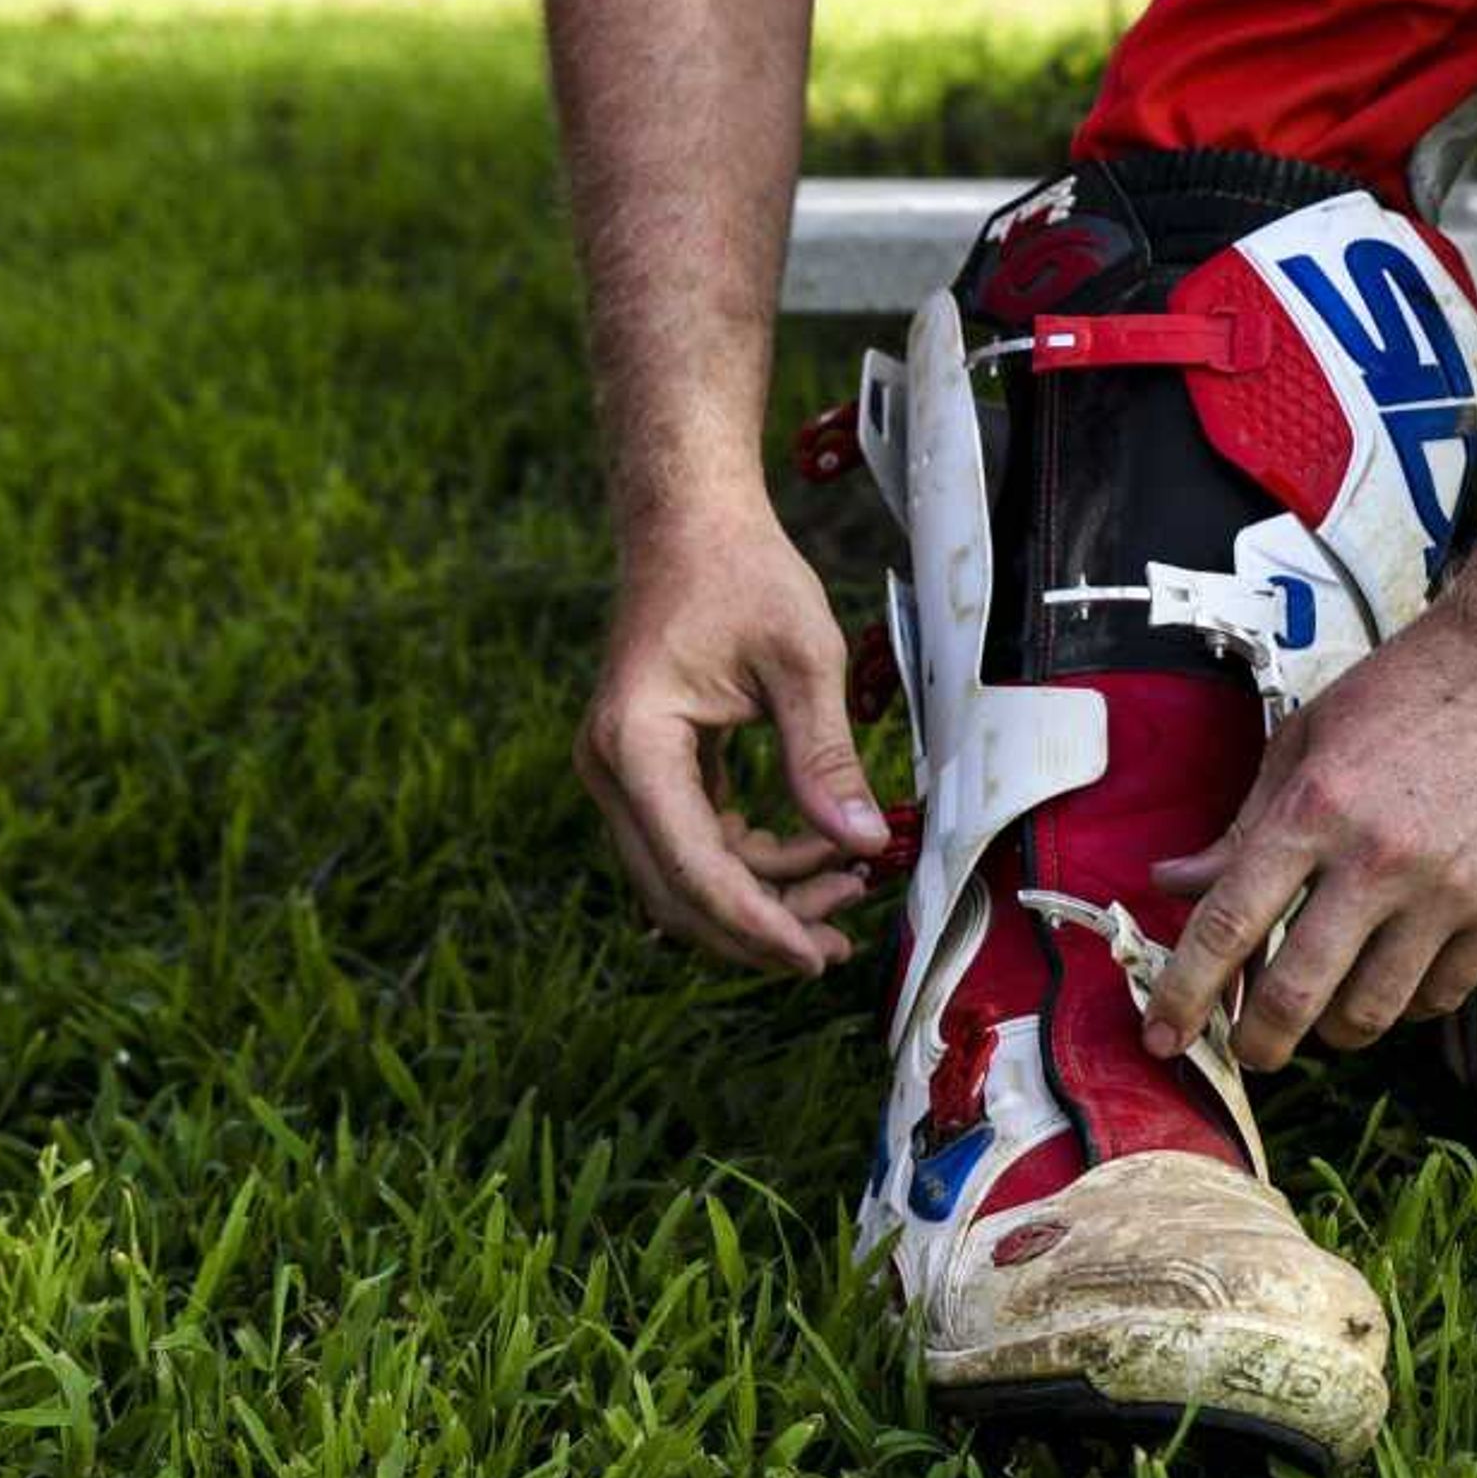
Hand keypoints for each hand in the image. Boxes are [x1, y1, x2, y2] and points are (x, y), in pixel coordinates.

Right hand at [577, 489, 892, 974]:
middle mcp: (611, 768)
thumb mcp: (802, 660)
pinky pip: (694, 839)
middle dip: (759, 926)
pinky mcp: (647, 767)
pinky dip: (753, 857)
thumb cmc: (740, 573)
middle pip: (679, 891)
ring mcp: (622, 771)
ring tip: (849, 883)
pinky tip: (818, 850)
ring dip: (762, 893)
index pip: (693, 868)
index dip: (757, 924)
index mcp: (635, 745)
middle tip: (838, 944)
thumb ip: (826, 757)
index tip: (815, 957)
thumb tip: (865, 843)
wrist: (688, 520)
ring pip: (686, 874)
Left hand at [1141, 597, 1476, 1070]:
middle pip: (1294, 994)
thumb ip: (1243, 823)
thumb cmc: (1415, 687)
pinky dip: (1402, 1006)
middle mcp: (1376, 858)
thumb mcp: (1308, 735)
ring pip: (1369, 1013)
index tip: (1162, 1037)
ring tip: (1321, 1015)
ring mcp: (1446, 890)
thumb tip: (1176, 881)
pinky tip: (1389, 981)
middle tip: (1247, 1051)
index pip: (1226, 925)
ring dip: (1330, 1031)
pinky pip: (1437, 997)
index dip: (1184, 995)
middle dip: (1256, 1043)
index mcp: (1314, 807)